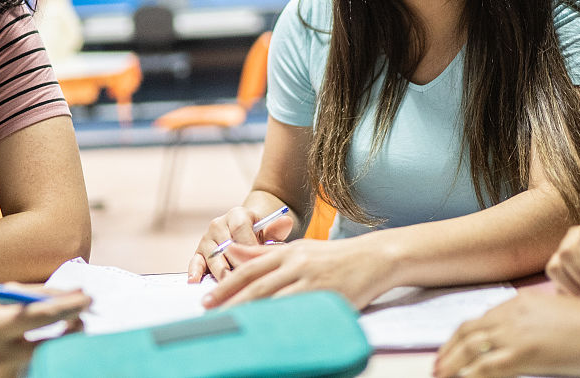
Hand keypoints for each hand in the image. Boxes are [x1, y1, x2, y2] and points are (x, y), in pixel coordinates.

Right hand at [0, 288, 89, 377]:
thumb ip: (32, 295)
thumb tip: (72, 293)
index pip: (42, 316)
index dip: (69, 306)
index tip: (89, 297)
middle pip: (50, 346)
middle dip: (71, 330)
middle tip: (81, 319)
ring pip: (43, 360)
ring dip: (57, 345)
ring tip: (63, 331)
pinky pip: (30, 371)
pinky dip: (39, 358)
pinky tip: (42, 348)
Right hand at [187, 205, 294, 281]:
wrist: (247, 231)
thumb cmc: (261, 234)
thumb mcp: (270, 230)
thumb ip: (277, 229)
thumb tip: (286, 222)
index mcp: (237, 215)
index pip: (240, 230)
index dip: (249, 247)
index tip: (258, 264)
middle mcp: (218, 224)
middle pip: (226, 247)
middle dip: (236, 266)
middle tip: (246, 283)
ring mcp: (207, 239)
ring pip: (213, 258)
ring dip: (221, 274)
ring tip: (230, 290)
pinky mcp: (199, 253)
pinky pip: (195, 262)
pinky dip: (195, 272)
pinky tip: (195, 282)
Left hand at [201, 237, 388, 309]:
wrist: (373, 258)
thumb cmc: (334, 256)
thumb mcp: (300, 249)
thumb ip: (266, 253)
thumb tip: (233, 252)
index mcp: (288, 252)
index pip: (250, 268)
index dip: (226, 284)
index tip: (207, 299)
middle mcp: (296, 263)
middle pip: (256, 284)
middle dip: (230, 300)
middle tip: (209, 314)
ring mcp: (311, 278)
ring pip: (274, 298)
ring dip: (250, 312)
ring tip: (231, 324)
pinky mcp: (326, 294)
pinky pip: (298, 309)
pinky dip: (280, 319)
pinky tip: (267, 330)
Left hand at [434, 292, 579, 377]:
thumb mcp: (559, 321)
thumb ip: (535, 328)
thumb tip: (521, 347)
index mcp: (522, 302)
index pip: (482, 320)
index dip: (462, 338)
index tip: (452, 350)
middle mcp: (514, 313)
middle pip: (470, 332)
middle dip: (450, 351)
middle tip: (438, 367)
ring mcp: (517, 332)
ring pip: (472, 349)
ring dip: (453, 365)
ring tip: (441, 376)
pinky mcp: (524, 353)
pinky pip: (487, 367)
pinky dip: (470, 375)